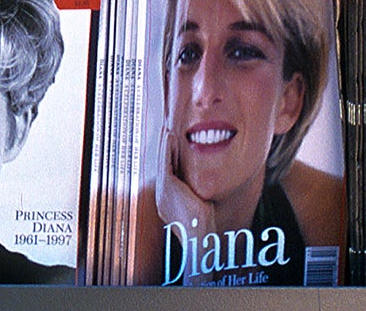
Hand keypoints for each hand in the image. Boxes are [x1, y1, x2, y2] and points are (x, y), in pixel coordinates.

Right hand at [156, 121, 215, 239]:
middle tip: (166, 131)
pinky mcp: (167, 185)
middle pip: (163, 165)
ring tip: (167, 130)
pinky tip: (169, 136)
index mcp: (167, 202)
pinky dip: (167, 147)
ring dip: (164, 144)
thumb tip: (201, 190)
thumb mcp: (198, 207)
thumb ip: (195, 195)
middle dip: (164, 149)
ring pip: (163, 161)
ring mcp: (163, 190)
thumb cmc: (203, 226)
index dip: (170, 158)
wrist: (199, 236)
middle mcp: (162, 195)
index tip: (173, 144)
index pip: (168, 174)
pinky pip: (166, 161)